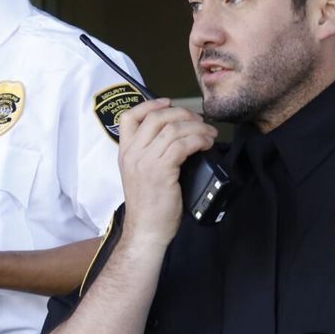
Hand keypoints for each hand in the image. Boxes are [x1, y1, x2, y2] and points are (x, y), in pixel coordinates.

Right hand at [114, 100, 216, 248]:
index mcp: (125, 152)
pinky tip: (206, 144)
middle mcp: (132, 153)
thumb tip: (176, 137)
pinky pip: (183, 144)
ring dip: (196, 127)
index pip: (129, 116)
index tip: (168, 102)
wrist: (146, 231)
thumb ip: (150, 154)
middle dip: (182, 113)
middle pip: (156, 117)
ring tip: (209, 134)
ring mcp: (145, 161)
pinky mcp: (160, 170)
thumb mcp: (141, 174)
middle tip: (199, 121)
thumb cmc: (149, 207)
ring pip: (173, 128)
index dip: (150, 104)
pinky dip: (199, 140)